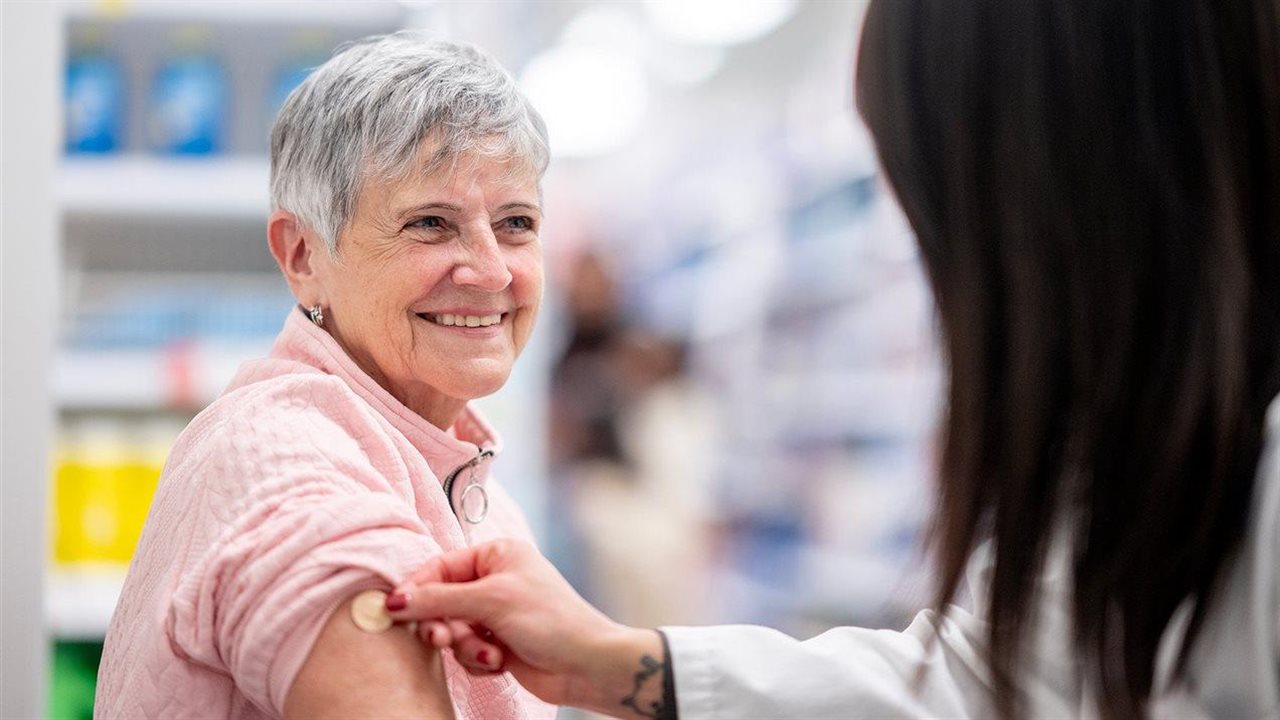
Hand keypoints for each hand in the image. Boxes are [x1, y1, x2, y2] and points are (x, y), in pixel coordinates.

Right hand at [385, 540, 665, 715]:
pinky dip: (478, 658)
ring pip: (452, 630)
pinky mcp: (498, 642)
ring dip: (465, 645)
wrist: (586, 664)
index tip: (394, 610)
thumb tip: (393, 600)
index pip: (440, 567)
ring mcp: (496, 613)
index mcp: (497, 554)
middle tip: (440, 639)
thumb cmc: (550, 620)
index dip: (417, 589)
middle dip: (442, 623)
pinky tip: (501, 661)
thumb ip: (439, 599)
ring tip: (488, 652)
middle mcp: (495, 580)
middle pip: (441, 600)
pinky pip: (466, 650)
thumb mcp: (492, 601)